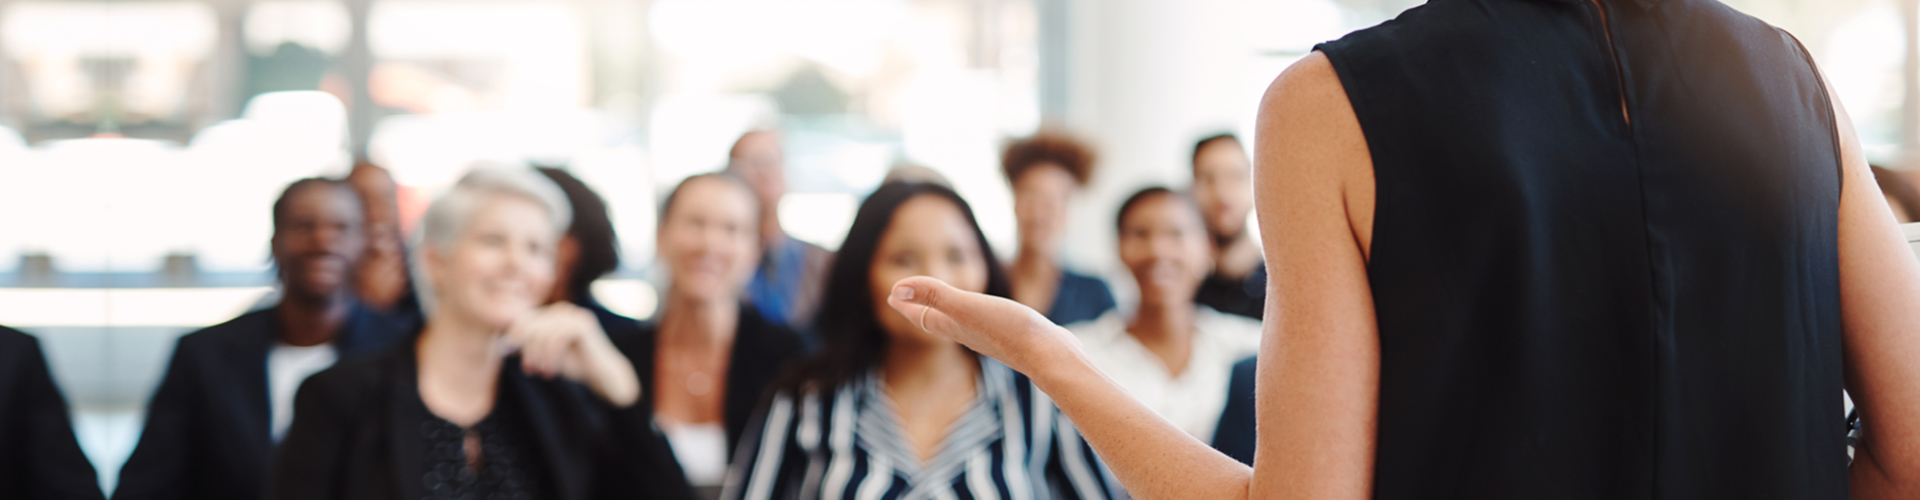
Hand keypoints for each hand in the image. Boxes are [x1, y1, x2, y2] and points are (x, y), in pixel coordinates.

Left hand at [503, 303, 641, 406]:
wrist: (600, 373)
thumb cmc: (573, 364)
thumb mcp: (545, 353)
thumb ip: (529, 344)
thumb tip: (504, 343)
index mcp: (552, 314)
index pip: (525, 319)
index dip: (514, 336)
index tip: (510, 354)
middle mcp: (562, 310)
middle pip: (531, 324)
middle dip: (527, 349)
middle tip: (529, 370)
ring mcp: (573, 315)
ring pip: (543, 332)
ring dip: (539, 355)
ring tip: (541, 372)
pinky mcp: (582, 323)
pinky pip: (556, 337)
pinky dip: (551, 356)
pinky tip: (551, 370)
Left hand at [886, 276, 1081, 376]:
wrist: (1050, 355)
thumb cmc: (1009, 330)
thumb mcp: (968, 307)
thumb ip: (935, 295)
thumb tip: (897, 289)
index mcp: (956, 326)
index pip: (922, 315)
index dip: (906, 305)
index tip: (891, 295)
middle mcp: (970, 334)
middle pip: (937, 321)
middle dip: (921, 309)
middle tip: (907, 300)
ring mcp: (992, 337)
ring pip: (961, 324)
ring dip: (947, 313)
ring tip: (942, 306)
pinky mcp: (1013, 336)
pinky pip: (985, 323)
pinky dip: (976, 315)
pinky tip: (987, 315)